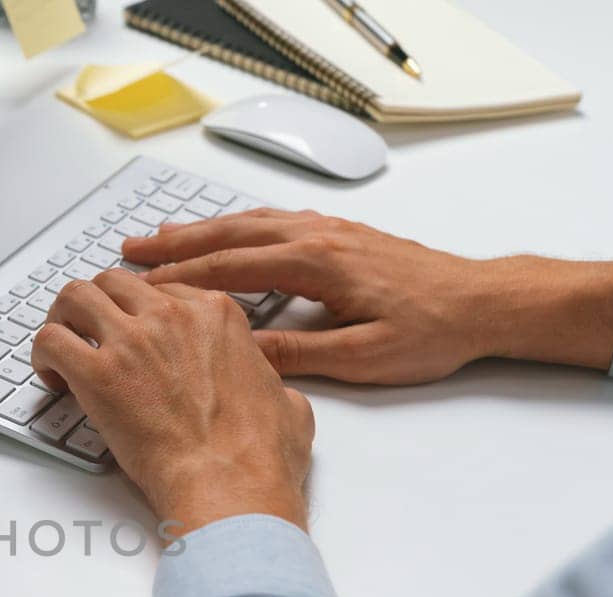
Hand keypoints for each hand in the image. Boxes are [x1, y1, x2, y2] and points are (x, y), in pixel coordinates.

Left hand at [31, 270, 314, 534]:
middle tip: (88, 333)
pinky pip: (51, 341)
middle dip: (97, 306)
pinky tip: (51, 377)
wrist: (230, 484)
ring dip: (63, 319)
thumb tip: (275, 394)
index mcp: (216, 315)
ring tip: (61, 348)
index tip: (131, 330)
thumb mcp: (289, 403)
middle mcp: (172, 316)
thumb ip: (274, 385)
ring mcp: (133, 341)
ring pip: (76, 297)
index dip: (139, 311)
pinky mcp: (98, 374)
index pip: (162, 289)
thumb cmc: (257, 455)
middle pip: (115, 284)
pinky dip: (44, 355)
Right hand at [122, 209, 612, 384]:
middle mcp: (318, 237)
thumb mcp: (362, 358)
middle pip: (230, 235)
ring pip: (250, 223)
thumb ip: (298, 353)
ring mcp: (330, 231)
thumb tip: (242, 354)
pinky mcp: (341, 235)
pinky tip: (226, 231)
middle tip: (130, 250)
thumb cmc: (431, 331)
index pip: (231, 269)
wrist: (482, 301)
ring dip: (201, 230)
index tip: (141, 287)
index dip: (181, 279)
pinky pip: (274, 221)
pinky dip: (237, 225)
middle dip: (176, 244)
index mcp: (317, 264)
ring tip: (161, 236)